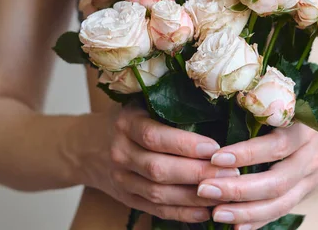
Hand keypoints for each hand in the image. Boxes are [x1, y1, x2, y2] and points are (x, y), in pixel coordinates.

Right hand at [78, 104, 239, 222]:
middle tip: (231, 172)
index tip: (216, 147)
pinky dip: (182, 213)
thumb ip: (170, 105)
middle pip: (159, 168)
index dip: (186, 144)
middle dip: (198, 173)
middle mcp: (120, 152)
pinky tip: (205, 210)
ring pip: (159, 193)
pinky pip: (156, 210)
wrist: (86, 146)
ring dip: (194, 196)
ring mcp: (121, 179)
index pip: (155, 136)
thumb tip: (219, 108)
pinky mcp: (127, 199)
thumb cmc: (129, 120)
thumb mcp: (141, 104)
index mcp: (126, 123)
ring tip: (224, 192)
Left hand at [197, 100, 317, 228]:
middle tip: (205, 188)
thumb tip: (230, 103)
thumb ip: (274, 105)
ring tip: (215, 213)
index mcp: (307, 130)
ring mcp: (311, 179)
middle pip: (276, 182)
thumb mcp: (305, 101)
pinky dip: (260, 222)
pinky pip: (285, 210)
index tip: (216, 156)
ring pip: (280, 203)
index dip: (246, 153)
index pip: (276, 146)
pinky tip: (236, 228)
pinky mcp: (309, 192)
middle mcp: (311, 158)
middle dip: (238, 189)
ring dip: (245, 212)